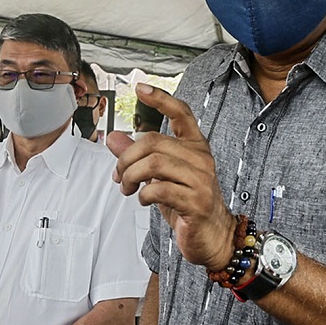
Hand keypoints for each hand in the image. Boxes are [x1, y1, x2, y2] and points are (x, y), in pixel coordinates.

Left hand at [108, 83, 234, 270]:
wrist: (211, 236)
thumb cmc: (187, 203)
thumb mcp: (160, 177)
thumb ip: (138, 157)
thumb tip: (114, 139)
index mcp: (195, 146)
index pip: (181, 113)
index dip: (161, 99)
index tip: (140, 88)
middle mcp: (201, 158)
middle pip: (153, 142)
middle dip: (126, 159)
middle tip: (119, 176)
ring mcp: (201, 179)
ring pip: (154, 164)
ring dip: (131, 177)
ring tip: (127, 188)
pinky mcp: (197, 201)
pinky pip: (160, 189)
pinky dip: (143, 194)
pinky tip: (143, 199)